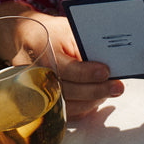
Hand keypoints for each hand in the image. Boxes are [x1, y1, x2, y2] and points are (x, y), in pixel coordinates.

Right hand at [0, 3, 124, 119]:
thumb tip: (110, 62)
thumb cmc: (52, 33)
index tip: (105, 72)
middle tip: (116, 87)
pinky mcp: (39, 102)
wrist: (26, 39)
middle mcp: (35, 73)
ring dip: (91, 101)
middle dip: (95, 91)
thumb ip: (84, 46)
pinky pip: (63, 112)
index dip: (86, 73)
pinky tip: (95, 99)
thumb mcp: (68, 30)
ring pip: (66, 106)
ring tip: (109, 92)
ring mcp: (34, 91)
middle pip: (67, 91)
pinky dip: (82, 107)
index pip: (65, 68)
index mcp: (41, 50)